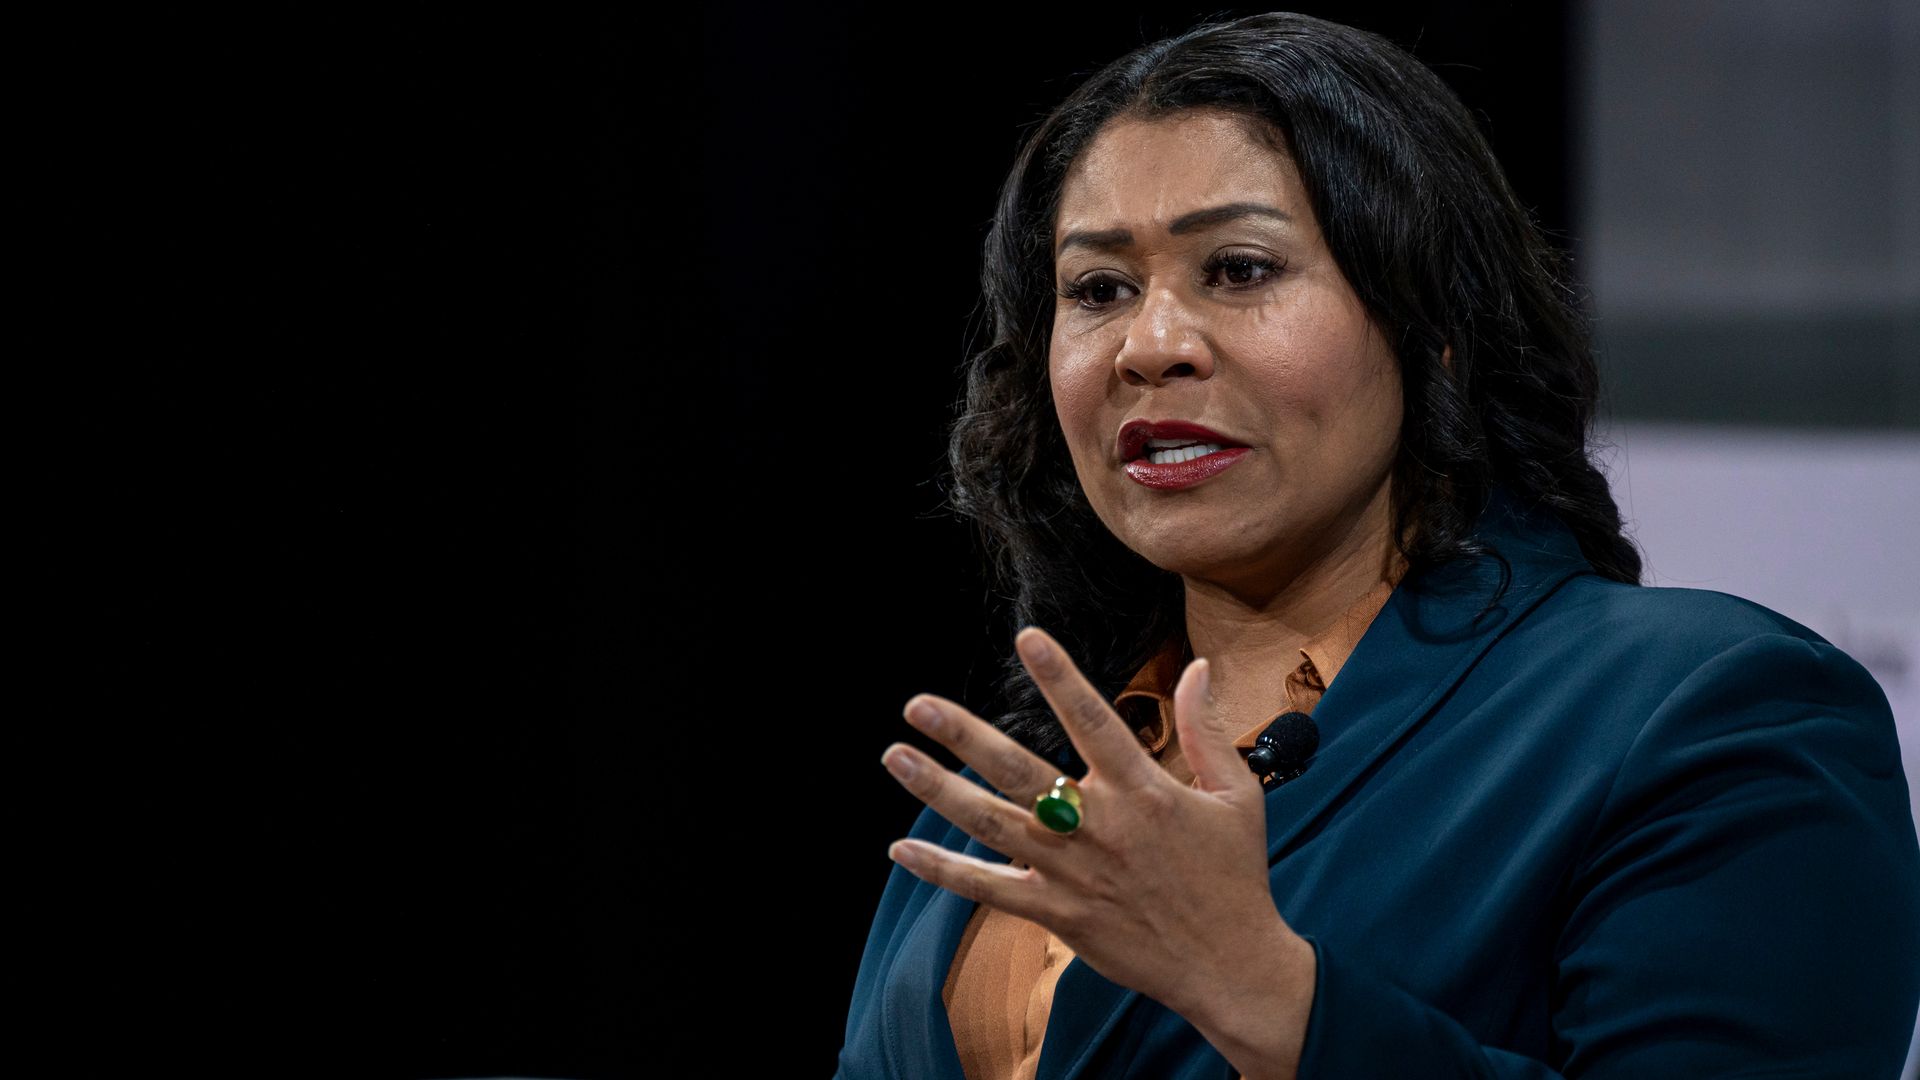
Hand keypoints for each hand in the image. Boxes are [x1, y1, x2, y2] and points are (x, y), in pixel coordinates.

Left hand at [880, 626, 1314, 1070]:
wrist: (1230, 966)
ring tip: (896, 755)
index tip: (1027, 638)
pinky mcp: (1058, 914)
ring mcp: (1073, 873)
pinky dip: (943, 870)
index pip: (1093, 720)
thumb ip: (1206, 728)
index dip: (1060, 677)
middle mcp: (1100, 827)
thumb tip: (1199, 666)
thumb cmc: (1234, 876)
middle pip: (1019, 770)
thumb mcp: (1235, 796)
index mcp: (1144, 791)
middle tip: (917, 704)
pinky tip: (901, 848)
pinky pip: (989, 890)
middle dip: (964, 735)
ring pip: (992, 824)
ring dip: (939, 790)